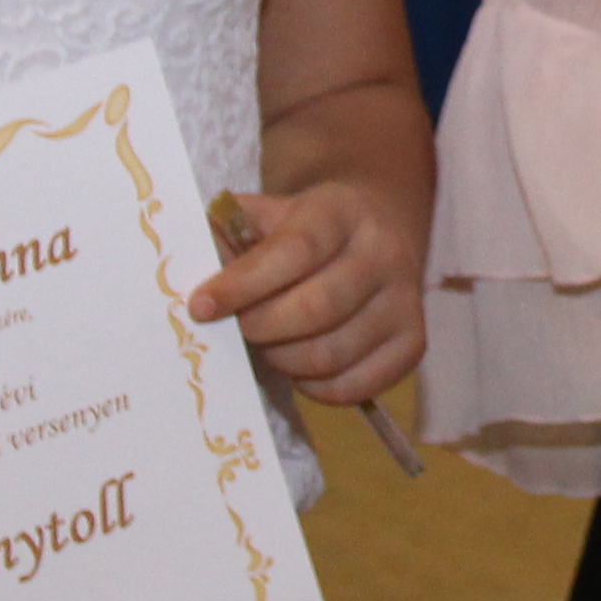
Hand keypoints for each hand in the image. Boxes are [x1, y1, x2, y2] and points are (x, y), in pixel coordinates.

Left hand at [192, 179, 423, 412]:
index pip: (294, 251)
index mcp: (341, 211)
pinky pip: (357, 385)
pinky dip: (316, 388)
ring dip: (284, 360)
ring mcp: (405, 300)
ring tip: (269, 346)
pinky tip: (299, 367)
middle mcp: (383, 252)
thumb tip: (187, 272)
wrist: (372, 231)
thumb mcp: (266, 215)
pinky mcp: (414, 342)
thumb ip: (228, 237)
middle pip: (317, 308)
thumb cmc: (302, 230)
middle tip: (239, 330)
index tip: (199, 307)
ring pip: (333, 354)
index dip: (243, 284)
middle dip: (262, 328)